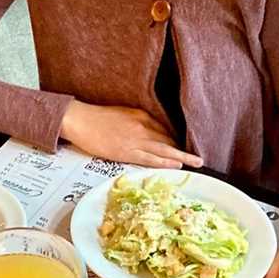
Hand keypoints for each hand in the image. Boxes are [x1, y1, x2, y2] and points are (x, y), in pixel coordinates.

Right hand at [60, 100, 201, 168]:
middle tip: (199, 157)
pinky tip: (176, 164)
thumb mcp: (122, 113)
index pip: (165, 129)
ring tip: (196, 162)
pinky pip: (150, 158)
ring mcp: (136, 140)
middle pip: (168, 139)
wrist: (79, 119)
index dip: (176, 139)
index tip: (185, 146)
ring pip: (164, 149)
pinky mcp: (127, 152)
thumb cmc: (96, 117)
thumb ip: (137, 120)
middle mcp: (142, 127)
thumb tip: (150, 130)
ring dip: (182, 156)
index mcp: (142, 115)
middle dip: (184, 148)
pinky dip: (165, 162)